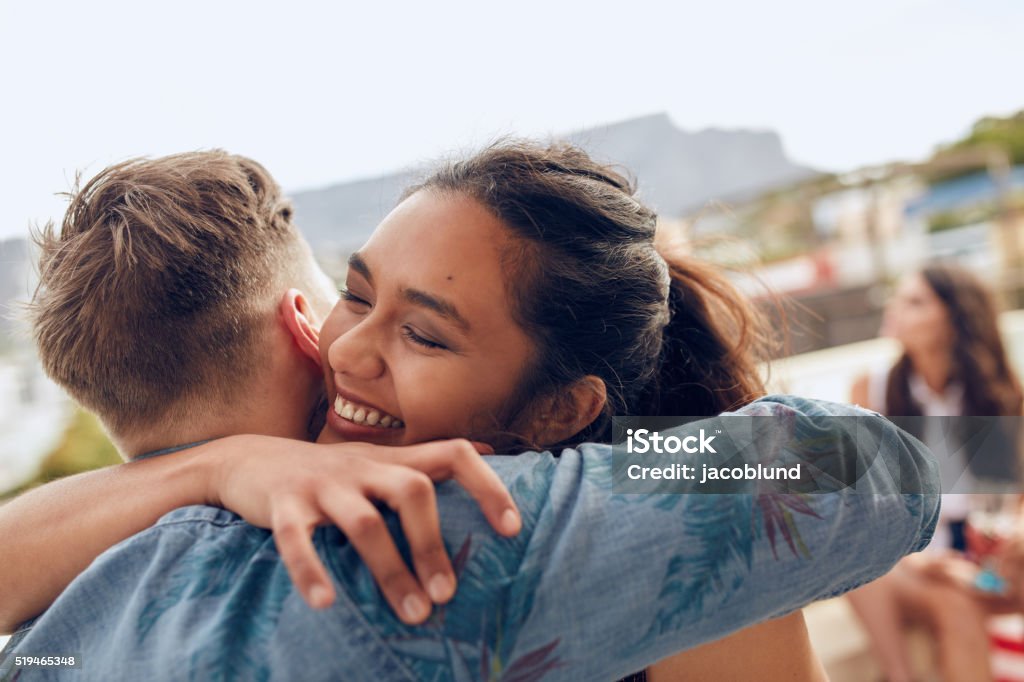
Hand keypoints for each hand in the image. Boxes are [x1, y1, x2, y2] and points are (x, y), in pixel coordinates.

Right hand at [205, 436, 520, 623]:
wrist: (250, 459)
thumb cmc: (332, 475)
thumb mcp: (381, 462)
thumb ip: (428, 461)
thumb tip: (490, 450)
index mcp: (392, 460)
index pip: (454, 453)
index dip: (488, 485)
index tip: (513, 529)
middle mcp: (363, 467)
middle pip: (413, 490)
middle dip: (433, 544)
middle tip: (446, 595)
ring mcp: (323, 485)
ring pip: (364, 523)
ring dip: (390, 570)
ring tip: (411, 615)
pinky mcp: (283, 505)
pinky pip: (296, 539)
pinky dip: (310, 570)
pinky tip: (326, 603)